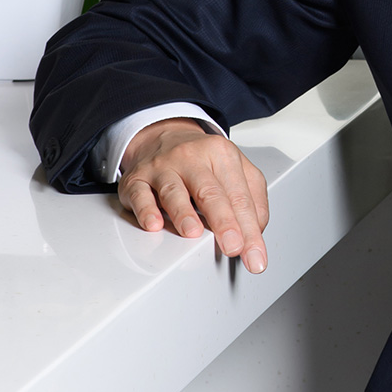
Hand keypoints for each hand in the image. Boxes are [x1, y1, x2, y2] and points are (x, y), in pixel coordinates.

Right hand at [118, 118, 269, 271]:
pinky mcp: (137, 179)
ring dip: (183, 213)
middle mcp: (192, 158)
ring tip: (193, 233)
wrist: (164, 137)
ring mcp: (163, 167)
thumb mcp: (235, 170)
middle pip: (210, 192)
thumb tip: (255, 232)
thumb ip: (253, 199)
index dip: (249, 228)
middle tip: (233, 246)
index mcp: (222, 155)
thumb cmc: (202, 161)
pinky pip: (140, 194)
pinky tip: (154, 224)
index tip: (254, 254)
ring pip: (173, 191)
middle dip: (224, 222)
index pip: (240, 197)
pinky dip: (146, 210)